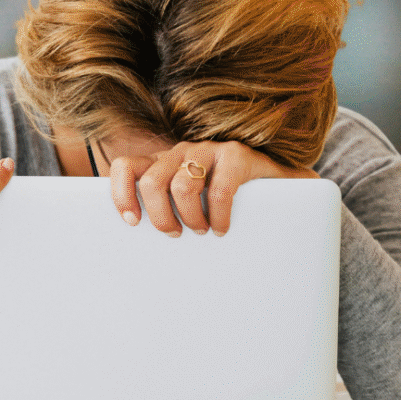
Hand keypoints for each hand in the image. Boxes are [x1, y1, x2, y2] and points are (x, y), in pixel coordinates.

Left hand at [108, 141, 317, 237]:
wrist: (279, 185)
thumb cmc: (226, 201)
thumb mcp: (190, 202)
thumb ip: (167, 210)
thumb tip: (134, 250)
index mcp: (163, 162)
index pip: (126, 167)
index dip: (121, 194)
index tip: (132, 222)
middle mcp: (181, 152)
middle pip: (151, 181)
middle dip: (160, 217)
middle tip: (175, 235)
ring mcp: (208, 150)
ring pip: (181, 185)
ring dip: (190, 218)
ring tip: (202, 231)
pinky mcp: (236, 155)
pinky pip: (219, 189)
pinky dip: (218, 216)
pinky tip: (223, 228)